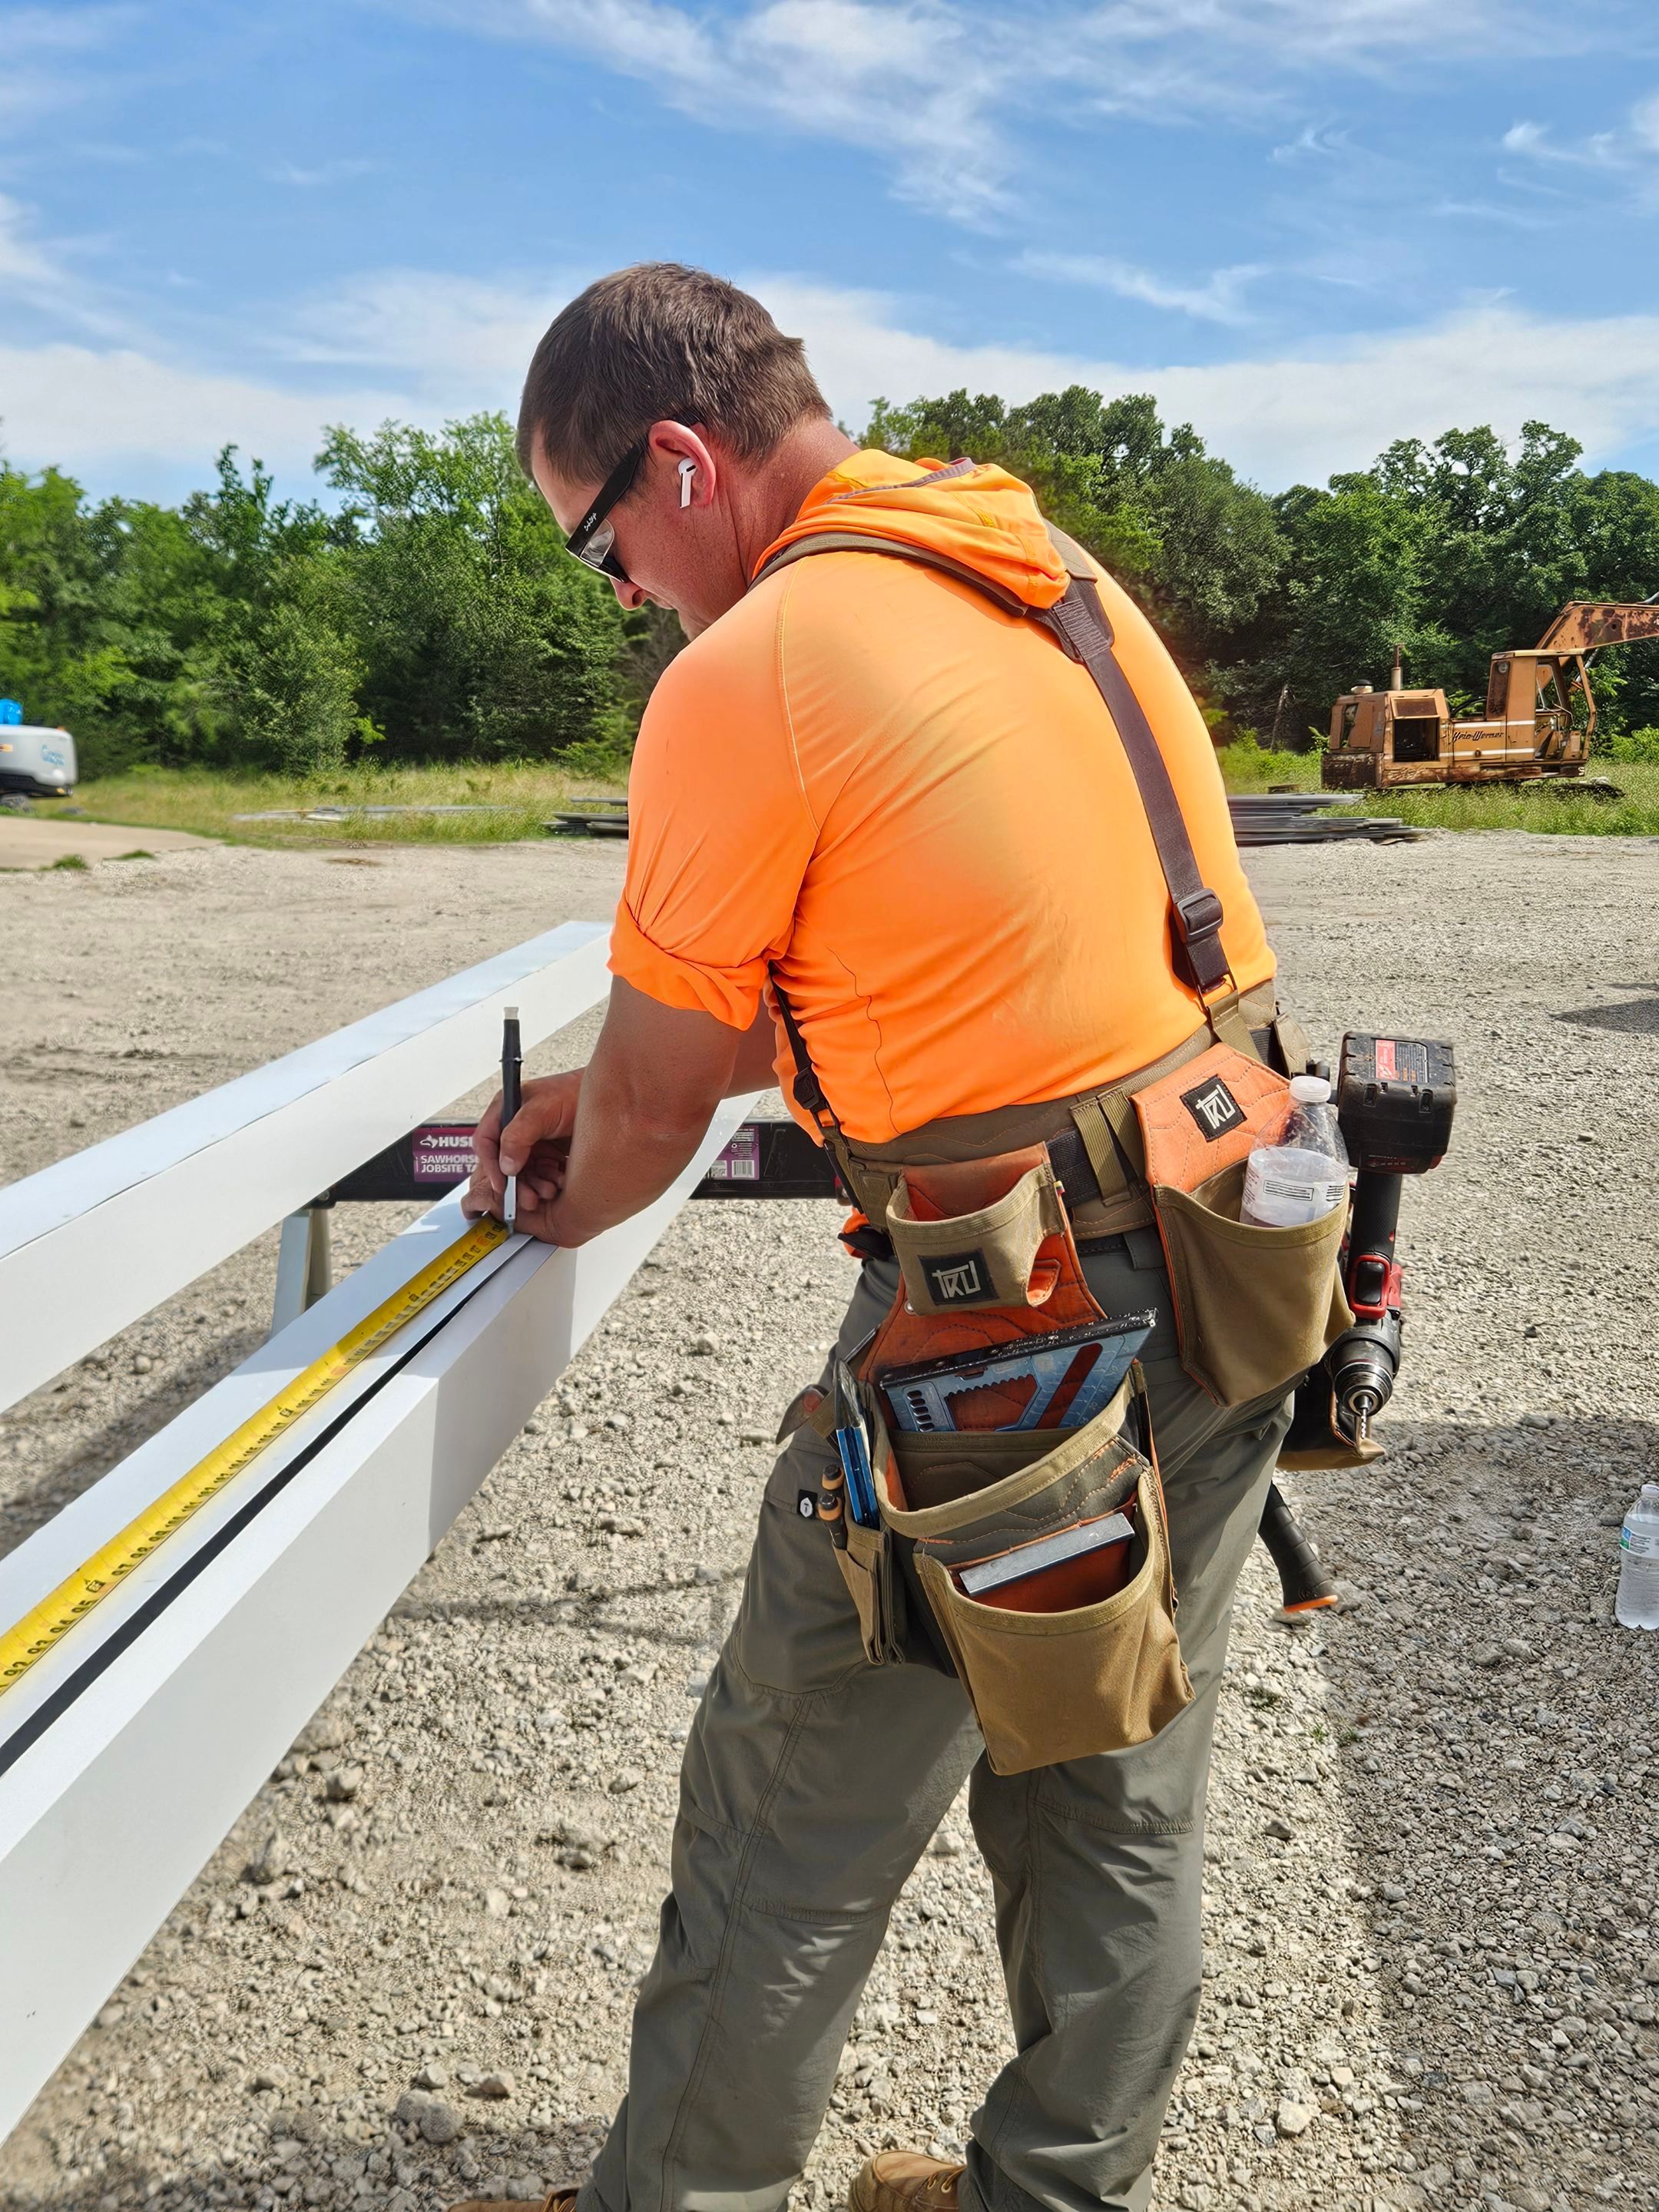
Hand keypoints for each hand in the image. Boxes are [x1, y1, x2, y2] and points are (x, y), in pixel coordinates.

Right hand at [462, 1069, 582, 1240]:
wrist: (612, 1100)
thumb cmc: (575, 1092)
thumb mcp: (542, 1109)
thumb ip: (518, 1135)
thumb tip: (506, 1165)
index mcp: (506, 1110)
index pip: (486, 1142)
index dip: (490, 1165)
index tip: (501, 1186)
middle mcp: (517, 1127)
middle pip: (505, 1162)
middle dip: (516, 1183)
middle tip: (528, 1198)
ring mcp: (534, 1141)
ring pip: (524, 1172)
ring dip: (534, 1185)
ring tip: (549, 1191)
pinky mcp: (550, 1152)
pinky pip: (542, 1174)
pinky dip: (549, 1182)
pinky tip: (560, 1183)